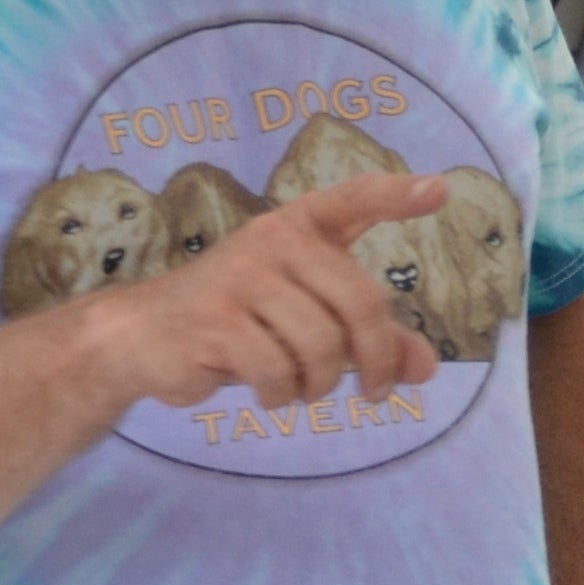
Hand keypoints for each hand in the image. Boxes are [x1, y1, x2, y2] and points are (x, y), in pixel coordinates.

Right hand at [84, 168, 447, 413]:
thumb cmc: (235, 322)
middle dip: (376, 360)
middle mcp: (273, 240)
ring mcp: (242, 278)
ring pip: (321, 346)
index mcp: (298, 228)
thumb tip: (427, 370)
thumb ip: (369, 340)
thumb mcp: (307, 323)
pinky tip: (269, 393)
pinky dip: (281, 395)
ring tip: (303, 390)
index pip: (352, 199)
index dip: (396, 195)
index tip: (439, 189)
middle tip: (374, 393)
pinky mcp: (217, 320)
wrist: (144, 338)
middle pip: (360, 304)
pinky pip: (277, 371)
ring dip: (321, 385)